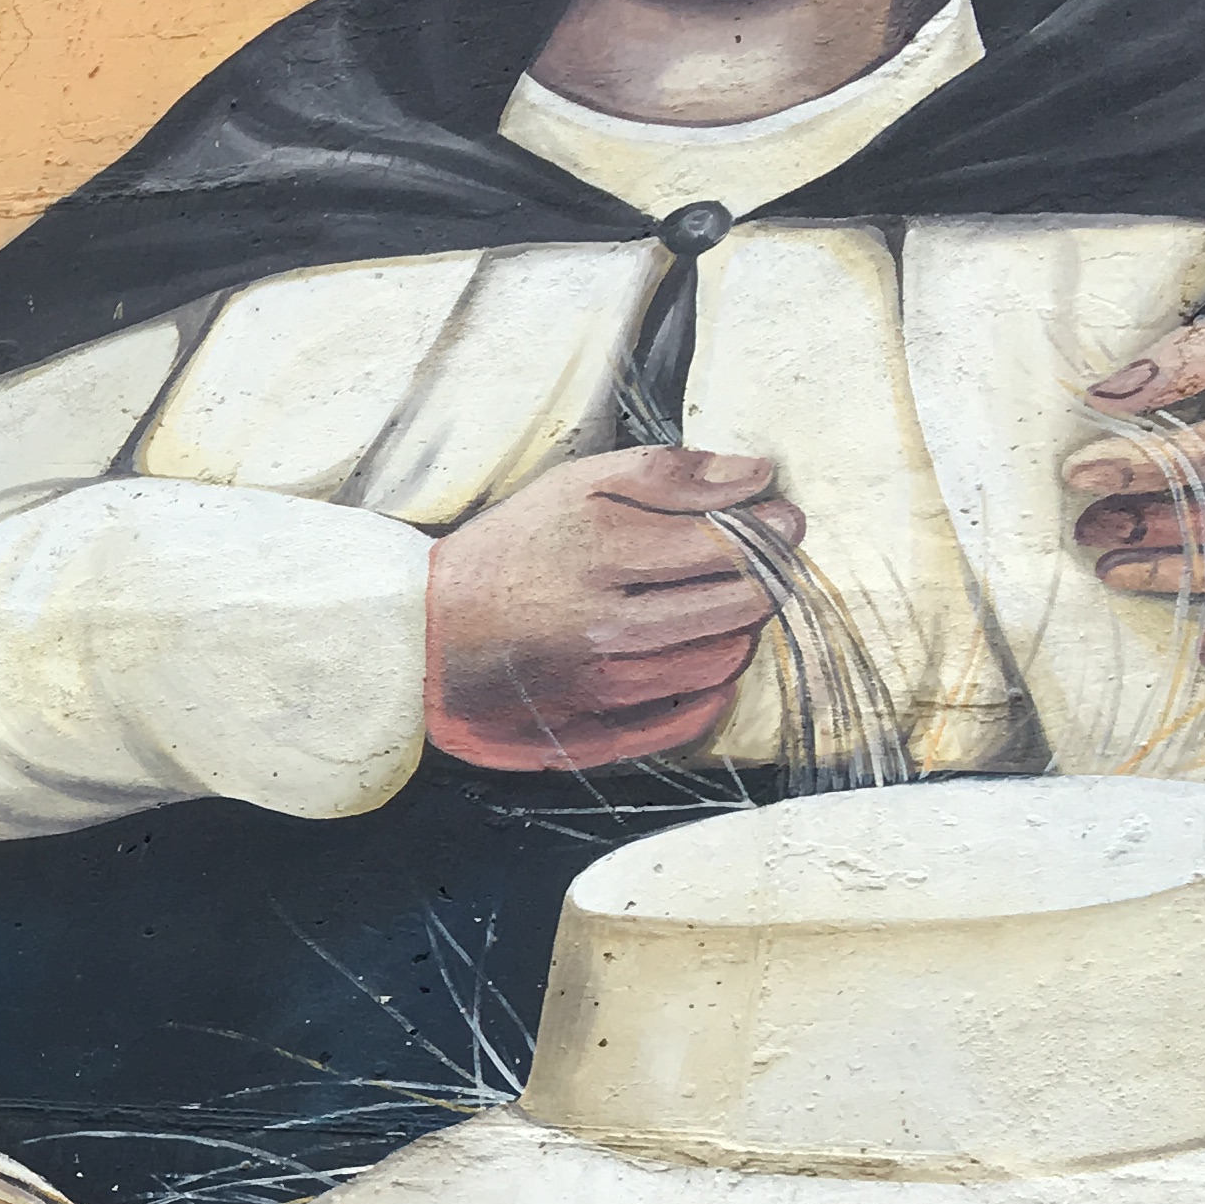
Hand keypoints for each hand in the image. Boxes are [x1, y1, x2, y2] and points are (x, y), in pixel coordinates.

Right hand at [423, 447, 798, 772]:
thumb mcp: (575, 484)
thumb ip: (667, 473)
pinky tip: (707, 667)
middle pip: (739, 606)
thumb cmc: (507, 550)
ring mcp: (604, 685)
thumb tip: (758, 476)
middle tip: (761, 562)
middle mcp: (609, 624)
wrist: (425, 631)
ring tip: (722, 608)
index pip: (732, 545)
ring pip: (720, 662)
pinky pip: (685, 722)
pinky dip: (713, 695)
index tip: (779, 520)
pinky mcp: (595, 730)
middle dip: (767, 579)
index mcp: (605, 552)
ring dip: (739, 632)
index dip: (773, 530)